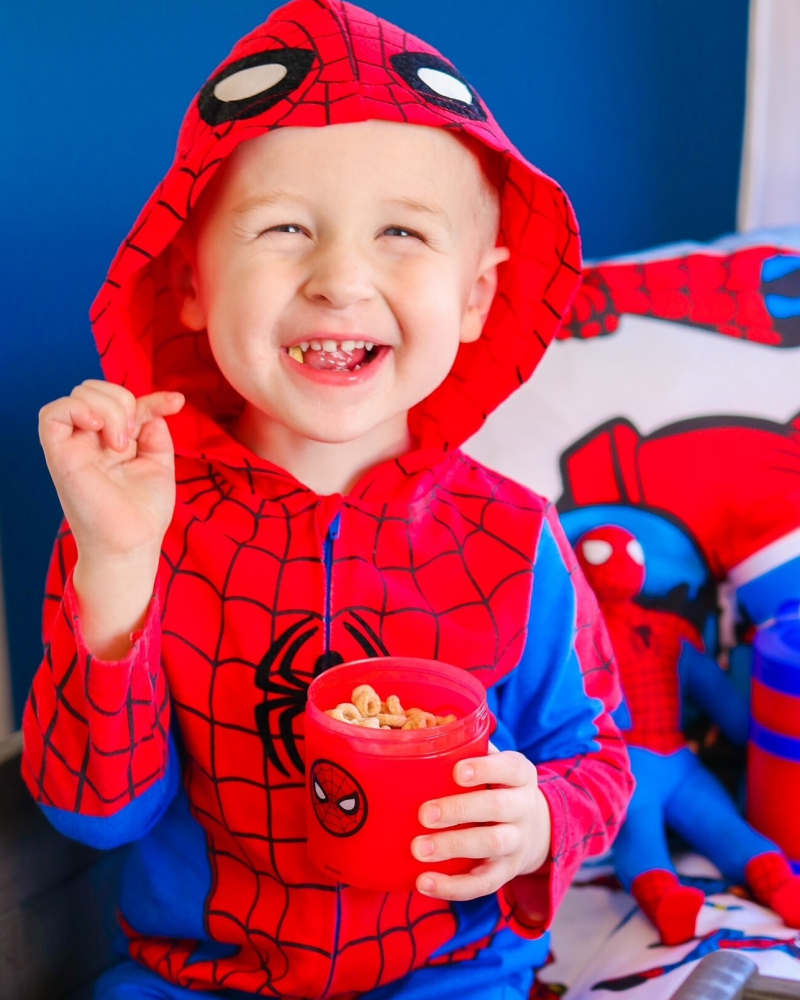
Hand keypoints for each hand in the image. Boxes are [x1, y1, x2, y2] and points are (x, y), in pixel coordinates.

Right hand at [39, 380, 184, 561]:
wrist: (132, 543)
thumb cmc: (143, 514)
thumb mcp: (158, 465)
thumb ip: (155, 434)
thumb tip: (154, 411)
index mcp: (112, 443)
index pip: (126, 404)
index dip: (151, 398)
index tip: (176, 403)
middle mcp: (90, 441)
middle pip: (97, 390)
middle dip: (125, 401)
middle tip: (134, 438)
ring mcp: (74, 446)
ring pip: (80, 394)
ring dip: (110, 409)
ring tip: (121, 444)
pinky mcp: (59, 455)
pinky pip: (53, 413)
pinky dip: (80, 409)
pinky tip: (101, 430)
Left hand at [411, 747, 550, 899]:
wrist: (534, 828)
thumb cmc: (496, 786)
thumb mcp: (494, 765)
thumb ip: (468, 750)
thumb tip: (423, 735)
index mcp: (520, 775)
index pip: (509, 768)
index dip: (484, 769)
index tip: (456, 772)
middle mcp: (523, 807)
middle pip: (498, 808)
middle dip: (460, 810)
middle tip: (424, 813)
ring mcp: (517, 842)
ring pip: (491, 844)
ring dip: (453, 846)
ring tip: (419, 848)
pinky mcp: (506, 872)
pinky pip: (484, 884)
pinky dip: (453, 886)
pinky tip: (424, 882)